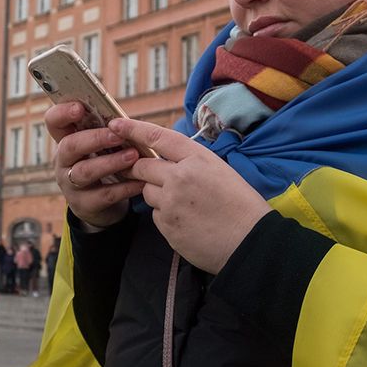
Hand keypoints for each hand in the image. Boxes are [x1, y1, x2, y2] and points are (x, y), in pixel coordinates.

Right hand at [46, 102, 145, 229]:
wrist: (100, 204)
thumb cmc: (103, 164)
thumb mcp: (100, 146)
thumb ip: (107, 131)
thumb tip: (125, 120)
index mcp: (65, 140)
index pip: (53, 121)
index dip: (63, 113)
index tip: (80, 108)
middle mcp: (63, 162)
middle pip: (70, 146)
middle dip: (94, 138)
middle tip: (118, 135)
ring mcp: (70, 184)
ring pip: (85, 172)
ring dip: (110, 163)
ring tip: (133, 156)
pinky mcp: (84, 204)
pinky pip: (104, 195)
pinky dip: (124, 187)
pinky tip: (140, 182)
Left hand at [109, 118, 270, 274]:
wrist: (250, 242)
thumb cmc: (241, 206)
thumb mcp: (220, 171)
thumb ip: (191, 163)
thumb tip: (167, 161)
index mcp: (197, 158)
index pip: (158, 137)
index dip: (133, 129)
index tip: (116, 124)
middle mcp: (180, 176)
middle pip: (143, 166)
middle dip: (140, 169)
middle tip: (146, 174)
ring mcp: (171, 202)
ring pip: (147, 192)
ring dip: (157, 195)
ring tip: (185, 205)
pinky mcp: (166, 225)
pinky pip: (155, 215)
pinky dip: (165, 216)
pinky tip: (187, 222)